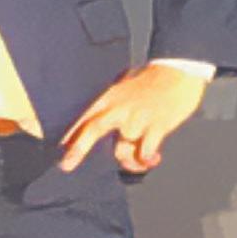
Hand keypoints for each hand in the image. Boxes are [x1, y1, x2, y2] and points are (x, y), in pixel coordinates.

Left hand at [60, 62, 207, 173]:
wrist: (179, 72)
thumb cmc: (150, 83)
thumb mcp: (123, 89)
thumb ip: (110, 107)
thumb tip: (97, 129)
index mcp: (110, 98)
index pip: (84, 116)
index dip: (68, 133)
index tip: (57, 147)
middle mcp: (120, 107)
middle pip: (93, 129)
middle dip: (78, 149)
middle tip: (66, 165)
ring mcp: (138, 116)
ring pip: (123, 150)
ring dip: (131, 163)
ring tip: (141, 163)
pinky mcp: (157, 124)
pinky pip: (145, 151)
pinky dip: (147, 160)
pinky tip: (152, 159)